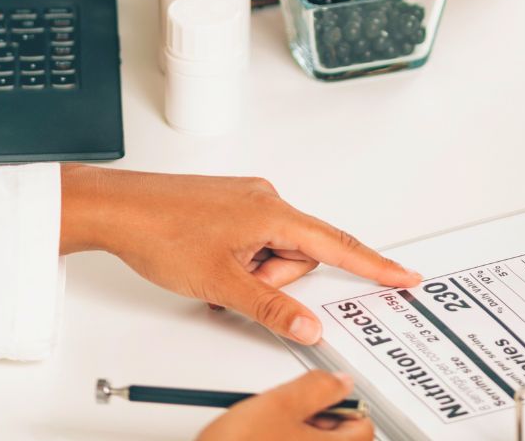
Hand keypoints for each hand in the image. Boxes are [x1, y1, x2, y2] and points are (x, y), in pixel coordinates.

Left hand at [59, 168, 419, 342]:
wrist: (120, 208)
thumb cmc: (163, 231)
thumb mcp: (222, 283)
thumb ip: (272, 307)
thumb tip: (308, 325)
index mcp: (274, 212)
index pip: (337, 244)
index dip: (375, 265)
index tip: (404, 275)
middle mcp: (266, 199)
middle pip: (300, 256)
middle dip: (274, 281)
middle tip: (235, 287)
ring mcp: (247, 201)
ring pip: (274, 252)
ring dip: (253, 273)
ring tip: (215, 274)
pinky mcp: (230, 206)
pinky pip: (254, 241)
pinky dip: (241, 261)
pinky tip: (211, 264)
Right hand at [197, 372, 371, 439]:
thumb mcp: (279, 403)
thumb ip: (317, 387)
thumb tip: (341, 380)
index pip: (364, 425)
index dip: (344, 402)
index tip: (327, 391)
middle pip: (343, 440)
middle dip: (321, 419)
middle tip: (293, 409)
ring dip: (301, 433)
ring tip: (272, 425)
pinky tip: (262, 439)